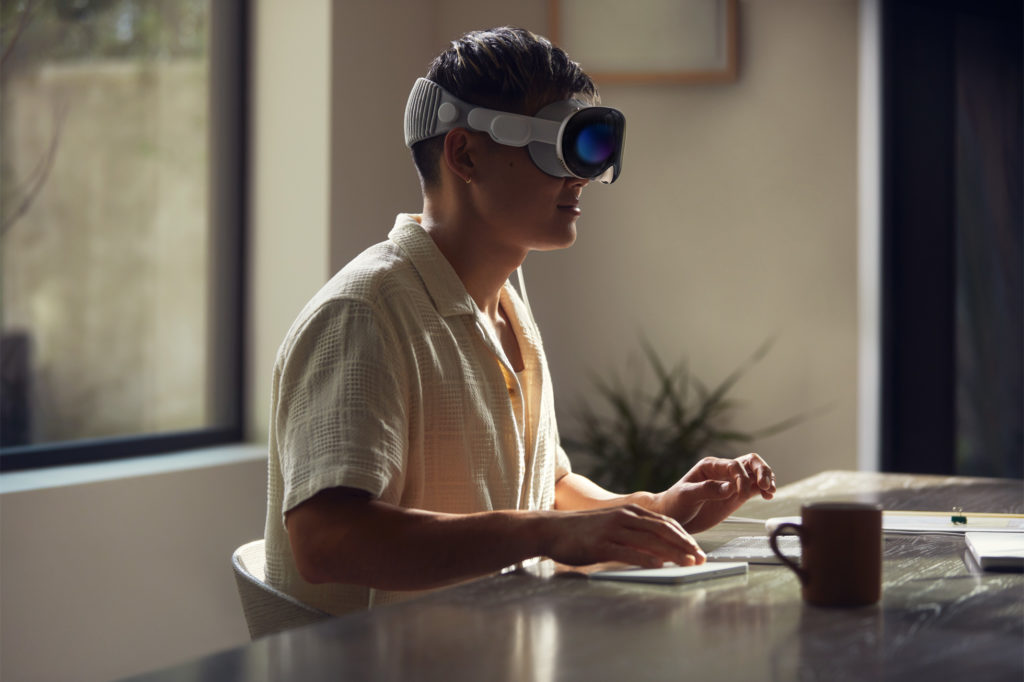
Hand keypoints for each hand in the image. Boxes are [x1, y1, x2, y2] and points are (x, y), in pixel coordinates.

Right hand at [539, 505, 705, 568]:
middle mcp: (624, 517)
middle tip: (701, 558)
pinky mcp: (601, 544)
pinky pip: (628, 551)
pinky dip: (646, 558)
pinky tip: (659, 565)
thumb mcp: (613, 527)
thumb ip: (634, 536)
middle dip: (685, 544)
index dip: (684, 536)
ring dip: (673, 552)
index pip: (665, 522)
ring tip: (688, 563)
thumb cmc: (583, 531)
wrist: (551, 529)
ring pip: (650, 540)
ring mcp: (613, 529)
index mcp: (630, 511)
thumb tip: (658, 552)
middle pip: (663, 529)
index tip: (698, 549)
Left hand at [655, 454, 775, 533]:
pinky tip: (768, 496)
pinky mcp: (735, 497)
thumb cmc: (674, 503)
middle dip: (761, 471)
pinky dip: (763, 490)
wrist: (673, 519)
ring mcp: (730, 484)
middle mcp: (723, 471)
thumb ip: (708, 490)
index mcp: (710, 466)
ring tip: (770, 491)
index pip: (734, 465)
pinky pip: (753, 489)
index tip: (740, 493)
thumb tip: (730, 487)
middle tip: (766, 485)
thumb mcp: (686, 496)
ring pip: (755, 475)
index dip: (741, 477)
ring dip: (766, 479)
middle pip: (750, 463)